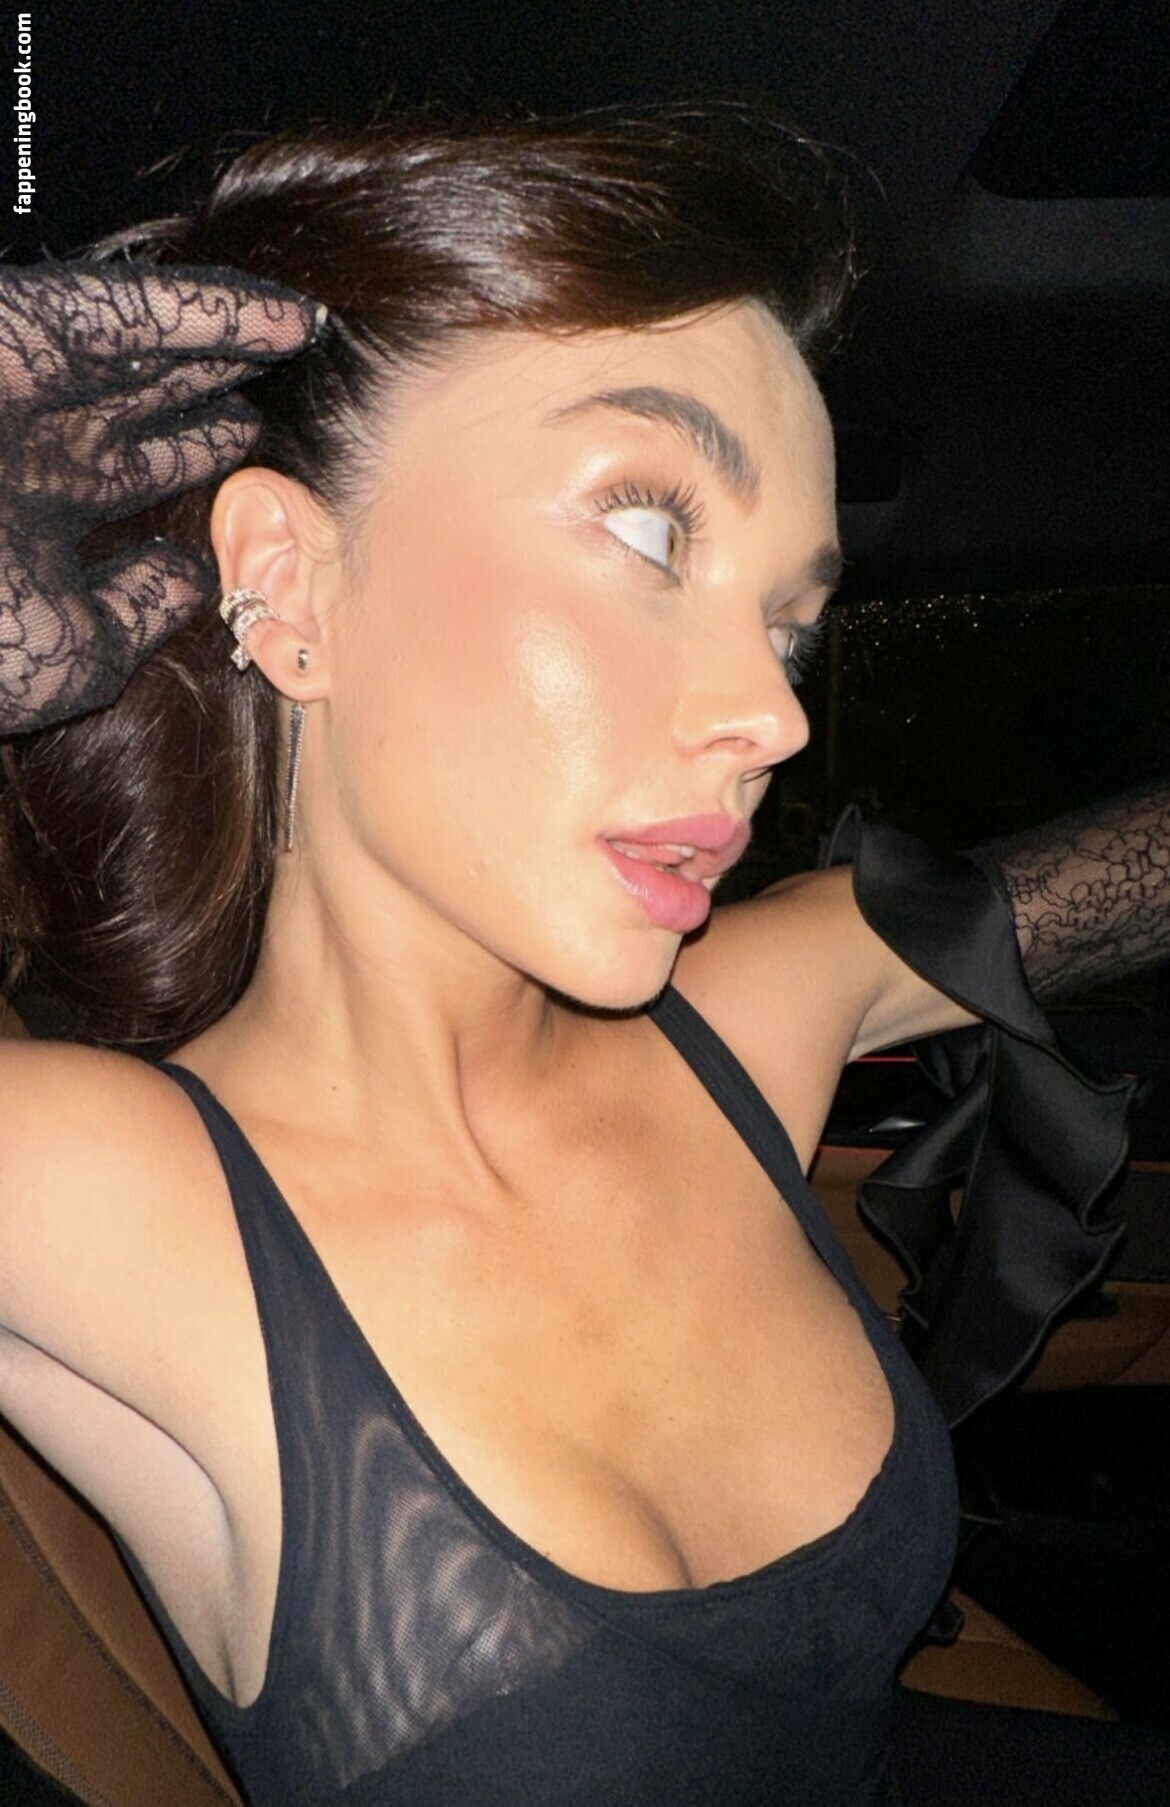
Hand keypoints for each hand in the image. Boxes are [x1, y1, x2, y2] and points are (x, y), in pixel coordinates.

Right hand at [0, 262, 317, 731]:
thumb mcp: (70, 652)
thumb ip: (134, 618)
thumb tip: (191, 582)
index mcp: (41, 517)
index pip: (141, 480)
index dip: (206, 465)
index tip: (275, 467)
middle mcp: (39, 445)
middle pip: (149, 409)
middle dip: (216, 396)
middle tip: (293, 386)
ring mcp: (31, 386)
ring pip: (149, 355)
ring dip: (225, 347)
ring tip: (304, 340)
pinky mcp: (27, 329)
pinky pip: (135, 311)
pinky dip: (215, 309)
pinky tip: (289, 316)